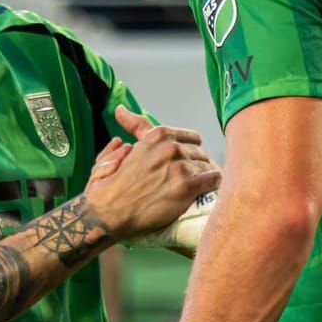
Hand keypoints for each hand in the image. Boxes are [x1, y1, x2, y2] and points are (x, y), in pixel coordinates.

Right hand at [85, 106, 219, 238]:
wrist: (108, 213)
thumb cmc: (111, 183)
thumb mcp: (122, 146)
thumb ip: (129, 128)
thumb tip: (121, 109)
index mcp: (159, 135)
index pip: (192, 138)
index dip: (190, 152)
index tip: (185, 163)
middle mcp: (172, 147)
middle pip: (200, 153)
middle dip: (196, 165)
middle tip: (190, 178)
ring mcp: (181, 167)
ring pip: (207, 167)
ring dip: (203, 176)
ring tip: (197, 188)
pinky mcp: (187, 187)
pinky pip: (213, 180)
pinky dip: (212, 185)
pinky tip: (207, 191)